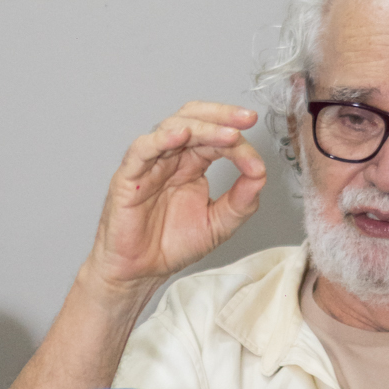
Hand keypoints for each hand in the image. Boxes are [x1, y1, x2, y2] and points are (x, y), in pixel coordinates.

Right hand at [81, 102, 266, 299]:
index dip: (240, 145)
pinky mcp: (128, 177)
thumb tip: (260, 174)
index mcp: (192, 165)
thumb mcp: (218, 224)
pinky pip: (142, 149)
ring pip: (172, 127)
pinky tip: (182, 135)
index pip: (217, 140)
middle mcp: (171, 158)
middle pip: (195, 119)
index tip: (256, 165)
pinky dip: (161, 139)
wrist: (141, 272)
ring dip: (203, 127)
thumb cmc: (170, 246)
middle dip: (223, 116)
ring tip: (227, 135)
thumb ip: (241, 201)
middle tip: (247, 119)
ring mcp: (149, 164)